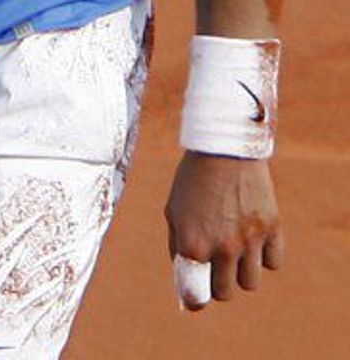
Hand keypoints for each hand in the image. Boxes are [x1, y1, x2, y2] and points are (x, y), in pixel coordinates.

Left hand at [166, 151, 282, 307]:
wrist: (222, 147)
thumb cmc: (192, 178)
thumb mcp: (174, 210)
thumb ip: (178, 245)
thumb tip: (184, 277)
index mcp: (192, 244)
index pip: (196, 296)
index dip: (194, 299)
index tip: (194, 297)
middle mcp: (222, 247)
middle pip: (226, 293)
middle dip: (218, 283)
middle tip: (215, 265)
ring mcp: (250, 240)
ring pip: (250, 283)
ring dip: (242, 272)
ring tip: (235, 250)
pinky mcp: (272, 229)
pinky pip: (273, 263)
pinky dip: (265, 257)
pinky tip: (254, 239)